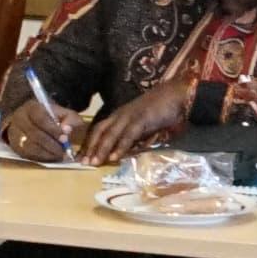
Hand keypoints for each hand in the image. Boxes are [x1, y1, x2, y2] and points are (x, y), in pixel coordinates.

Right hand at [0, 95, 79, 164]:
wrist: (30, 120)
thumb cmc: (49, 116)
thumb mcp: (62, 113)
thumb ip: (69, 119)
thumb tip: (67, 130)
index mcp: (31, 108)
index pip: (41, 119)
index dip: (53, 130)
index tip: (65, 138)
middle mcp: (19, 119)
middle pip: (35, 134)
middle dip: (52, 144)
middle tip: (64, 151)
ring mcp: (15, 133)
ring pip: (30, 146)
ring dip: (47, 153)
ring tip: (59, 155)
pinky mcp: (15, 145)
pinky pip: (27, 154)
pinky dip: (41, 157)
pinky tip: (51, 157)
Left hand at [78, 80, 201, 164]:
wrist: (176, 94)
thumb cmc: (159, 110)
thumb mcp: (140, 124)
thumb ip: (131, 136)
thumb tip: (122, 151)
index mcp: (118, 115)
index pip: (98, 130)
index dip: (89, 143)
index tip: (81, 157)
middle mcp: (120, 115)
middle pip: (99, 131)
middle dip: (90, 148)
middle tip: (81, 162)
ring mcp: (130, 116)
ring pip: (110, 134)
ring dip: (101, 149)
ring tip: (93, 163)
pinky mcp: (141, 119)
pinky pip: (128, 135)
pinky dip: (121, 147)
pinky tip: (114, 157)